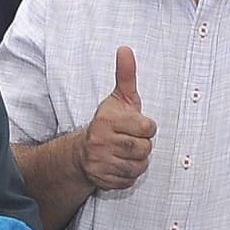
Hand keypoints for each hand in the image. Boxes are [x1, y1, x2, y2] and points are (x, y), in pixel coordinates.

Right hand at [79, 45, 154, 192]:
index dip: (147, 127)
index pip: (147, 128)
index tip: (137, 125)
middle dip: (142, 145)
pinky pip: (129, 180)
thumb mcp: (118, 98)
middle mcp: (100, 141)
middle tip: (131, 140)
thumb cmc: (108, 123)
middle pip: (143, 149)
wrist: (82, 152)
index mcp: (107, 120)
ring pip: (138, 166)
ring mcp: (100, 162)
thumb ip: (125, 75)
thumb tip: (125, 49)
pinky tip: (120, 164)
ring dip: (137, 161)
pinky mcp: (102, 180)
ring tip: (126, 153)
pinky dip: (129, 175)